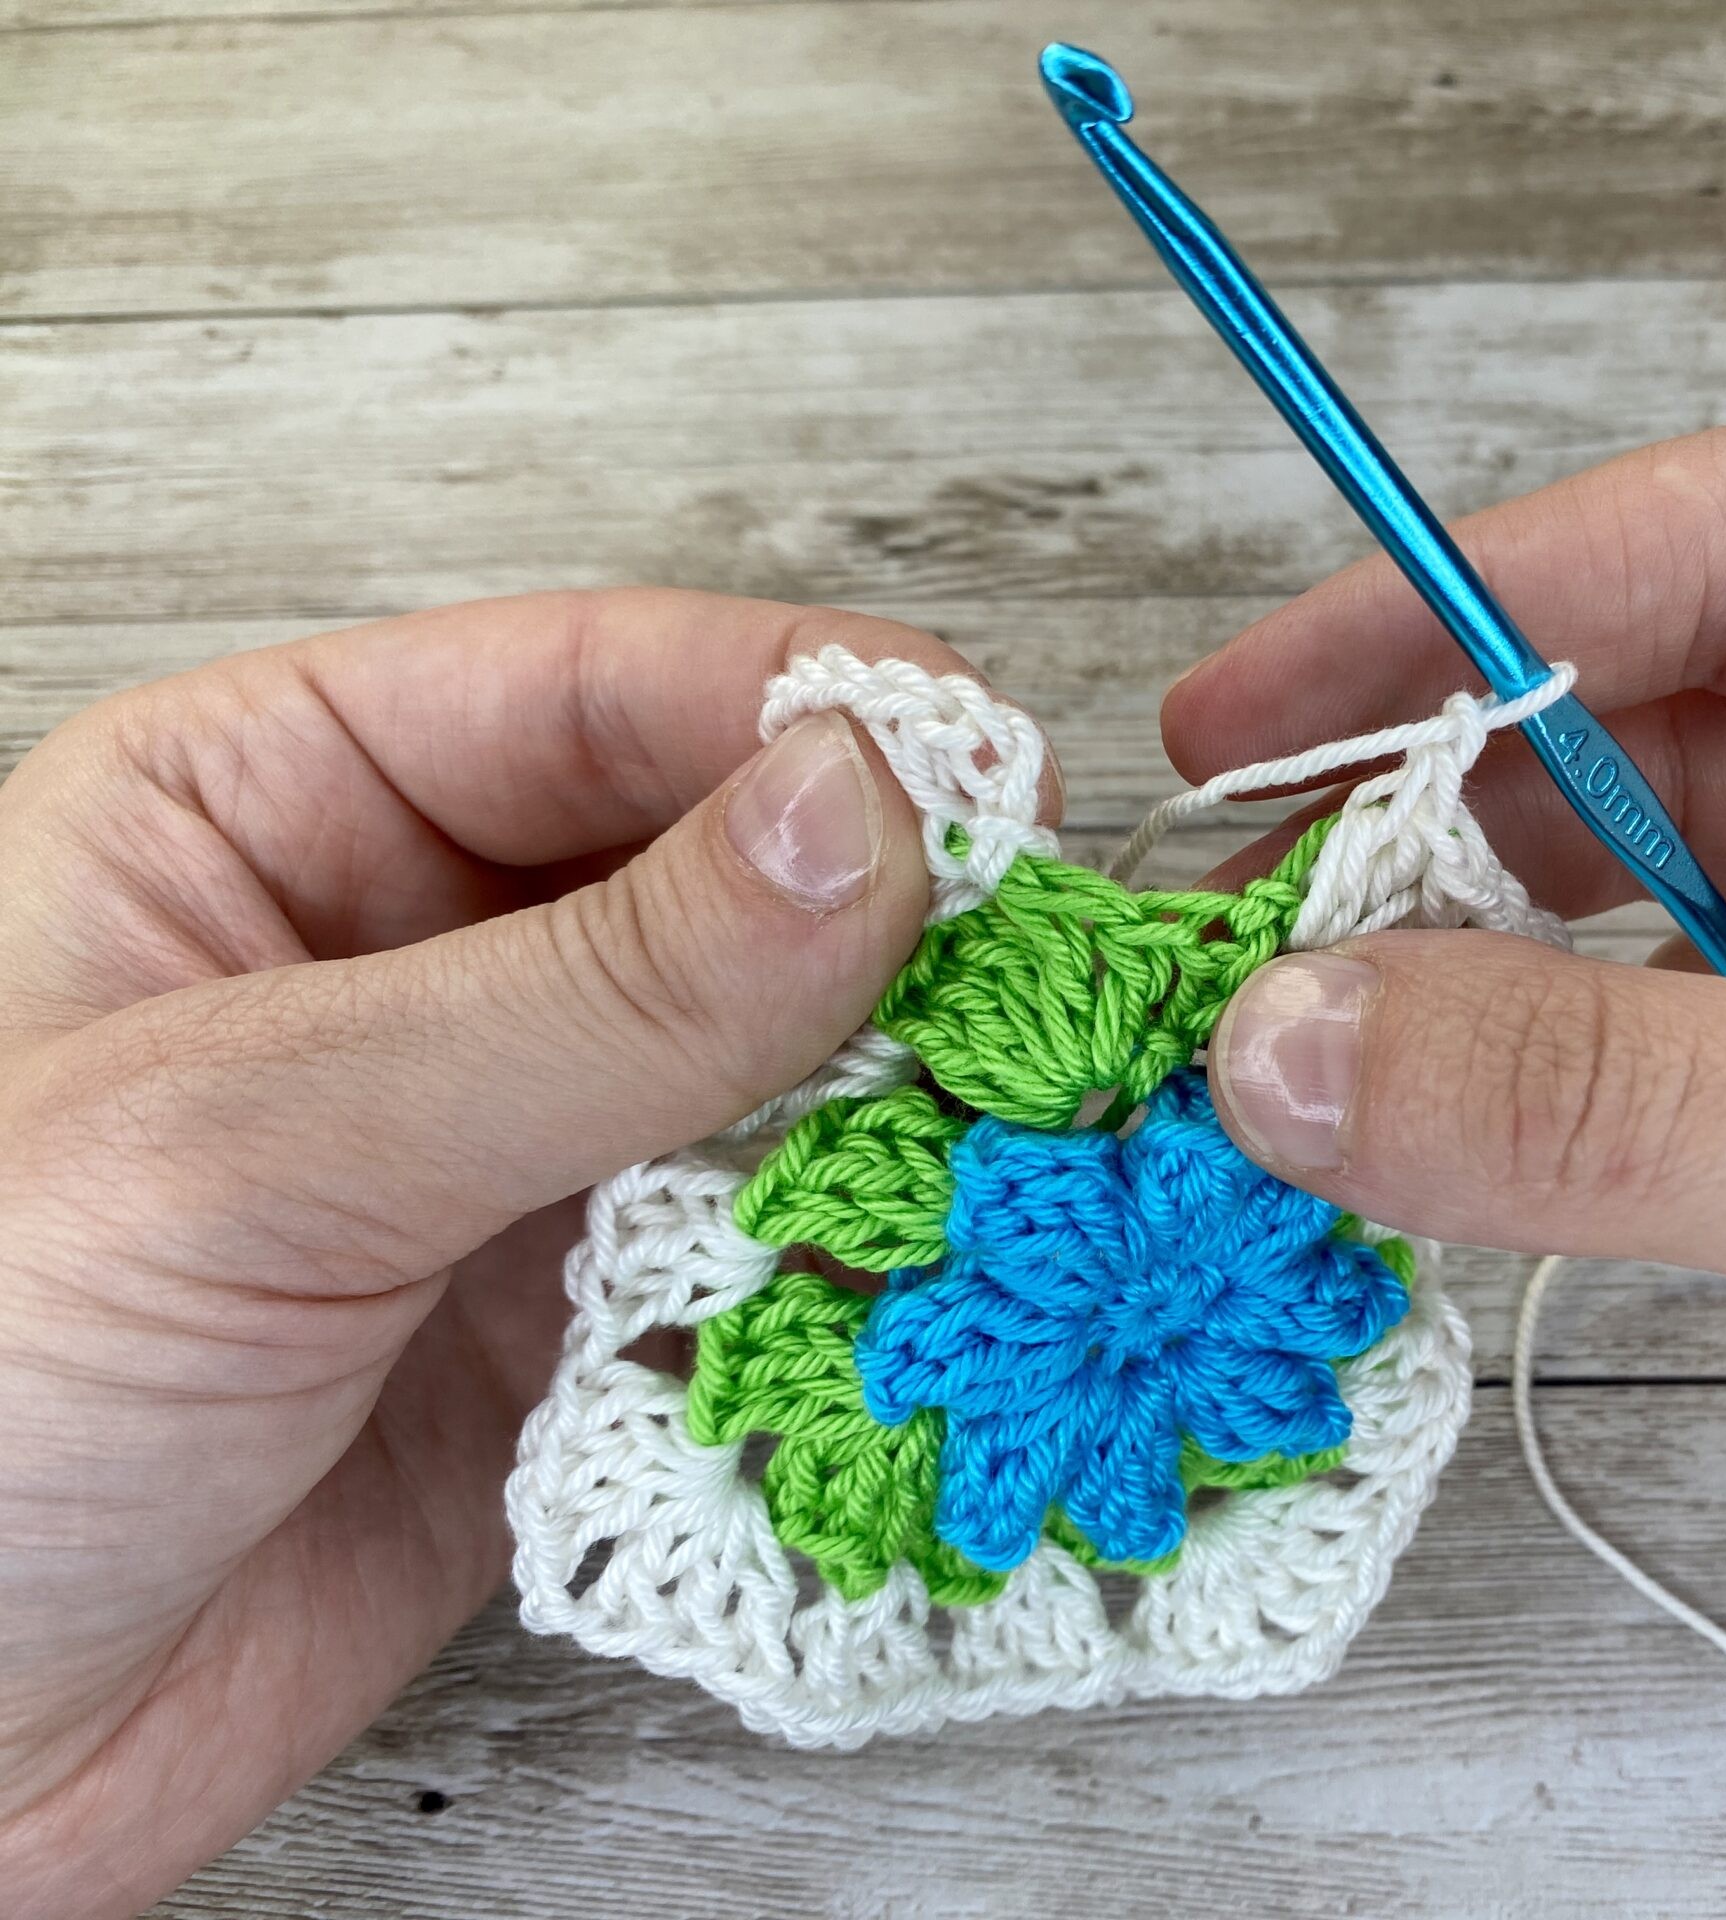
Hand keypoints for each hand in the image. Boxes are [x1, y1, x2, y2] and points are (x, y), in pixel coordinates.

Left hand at [0, 591, 993, 1913]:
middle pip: (712, 869)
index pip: (589, 692)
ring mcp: (494, 1148)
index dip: (803, 715)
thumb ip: (587, 989)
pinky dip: (869, 1264)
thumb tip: (861, 817)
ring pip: (766, 1065)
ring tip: (1042, 1134)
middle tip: (1053, 978)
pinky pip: (762, 1251)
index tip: (986, 784)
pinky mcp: (561, 1325)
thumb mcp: (251, 1142)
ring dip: (903, 1102)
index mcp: (266, 813)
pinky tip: (952, 1275)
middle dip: (889, 921)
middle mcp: (403, 960)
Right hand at [1171, 421, 1725, 1777]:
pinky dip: (1642, 1164)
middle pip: (1709, 744)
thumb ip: (1655, 1104)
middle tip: (1262, 943)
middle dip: (1477, 842)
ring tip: (1368, 1098)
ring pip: (1711, 943)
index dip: (1490, 609)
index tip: (1272, 708)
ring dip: (1541, 1023)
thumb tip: (1312, 1036)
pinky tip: (1613, 1227)